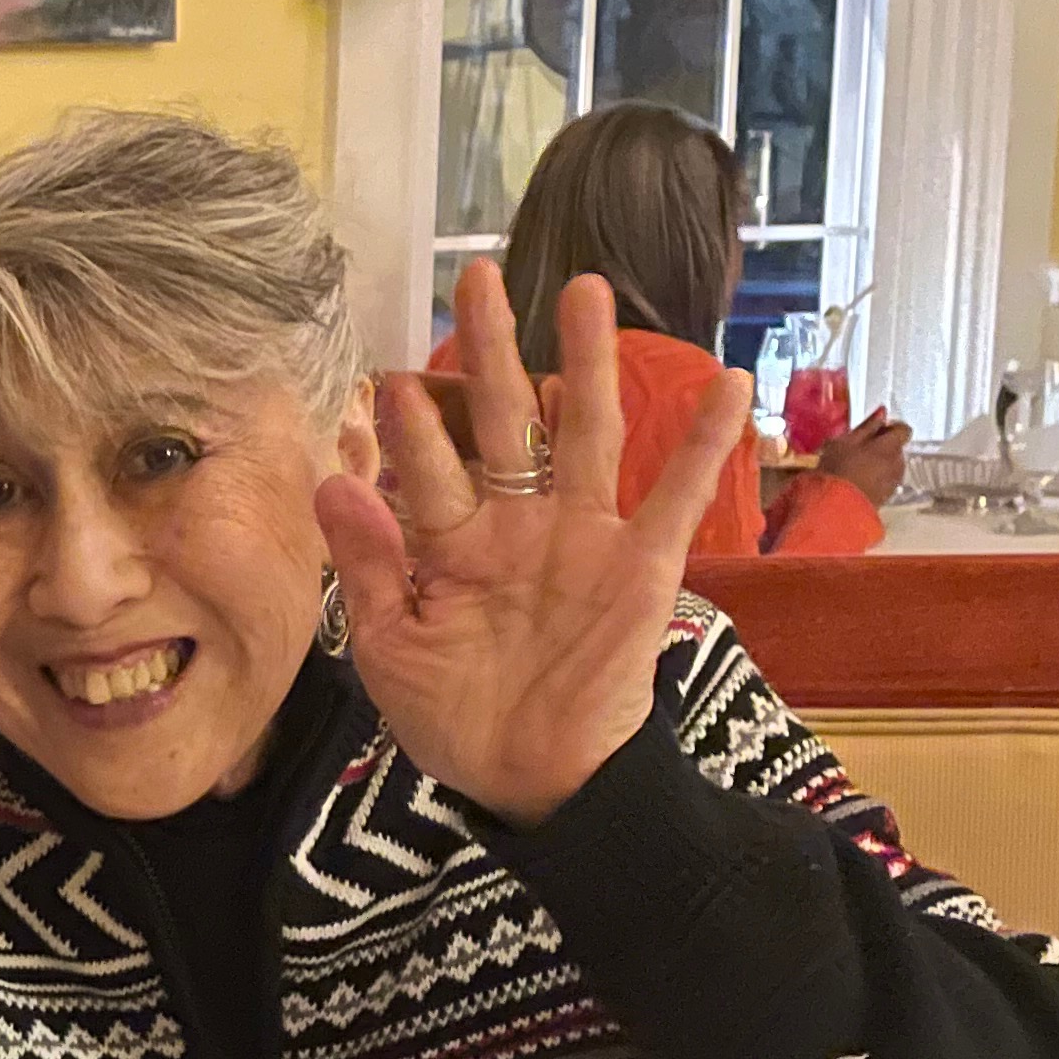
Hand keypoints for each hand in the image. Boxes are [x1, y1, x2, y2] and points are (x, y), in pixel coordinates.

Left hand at [311, 265, 744, 828]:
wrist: (533, 782)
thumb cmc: (455, 719)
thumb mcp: (391, 648)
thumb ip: (368, 564)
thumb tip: (330, 480)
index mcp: (450, 544)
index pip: (426, 468)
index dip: (411, 429)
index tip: (391, 379)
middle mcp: (517, 524)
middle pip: (505, 420)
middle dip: (493, 350)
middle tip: (478, 276)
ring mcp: (582, 538)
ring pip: (587, 433)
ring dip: (589, 363)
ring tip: (586, 287)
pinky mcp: (641, 567)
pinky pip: (676, 498)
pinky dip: (704, 444)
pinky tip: (728, 384)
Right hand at [814, 409, 908, 504]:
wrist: (837, 506)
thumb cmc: (838, 468)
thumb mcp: (845, 441)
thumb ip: (867, 426)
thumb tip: (884, 411)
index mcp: (891, 446)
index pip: (903, 429)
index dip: (891, 427)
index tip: (874, 430)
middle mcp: (898, 462)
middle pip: (897, 448)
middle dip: (883, 446)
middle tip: (859, 449)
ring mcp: (894, 481)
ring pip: (892, 464)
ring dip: (880, 462)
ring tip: (857, 467)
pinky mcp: (887, 496)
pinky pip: (886, 479)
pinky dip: (877, 477)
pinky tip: (858, 481)